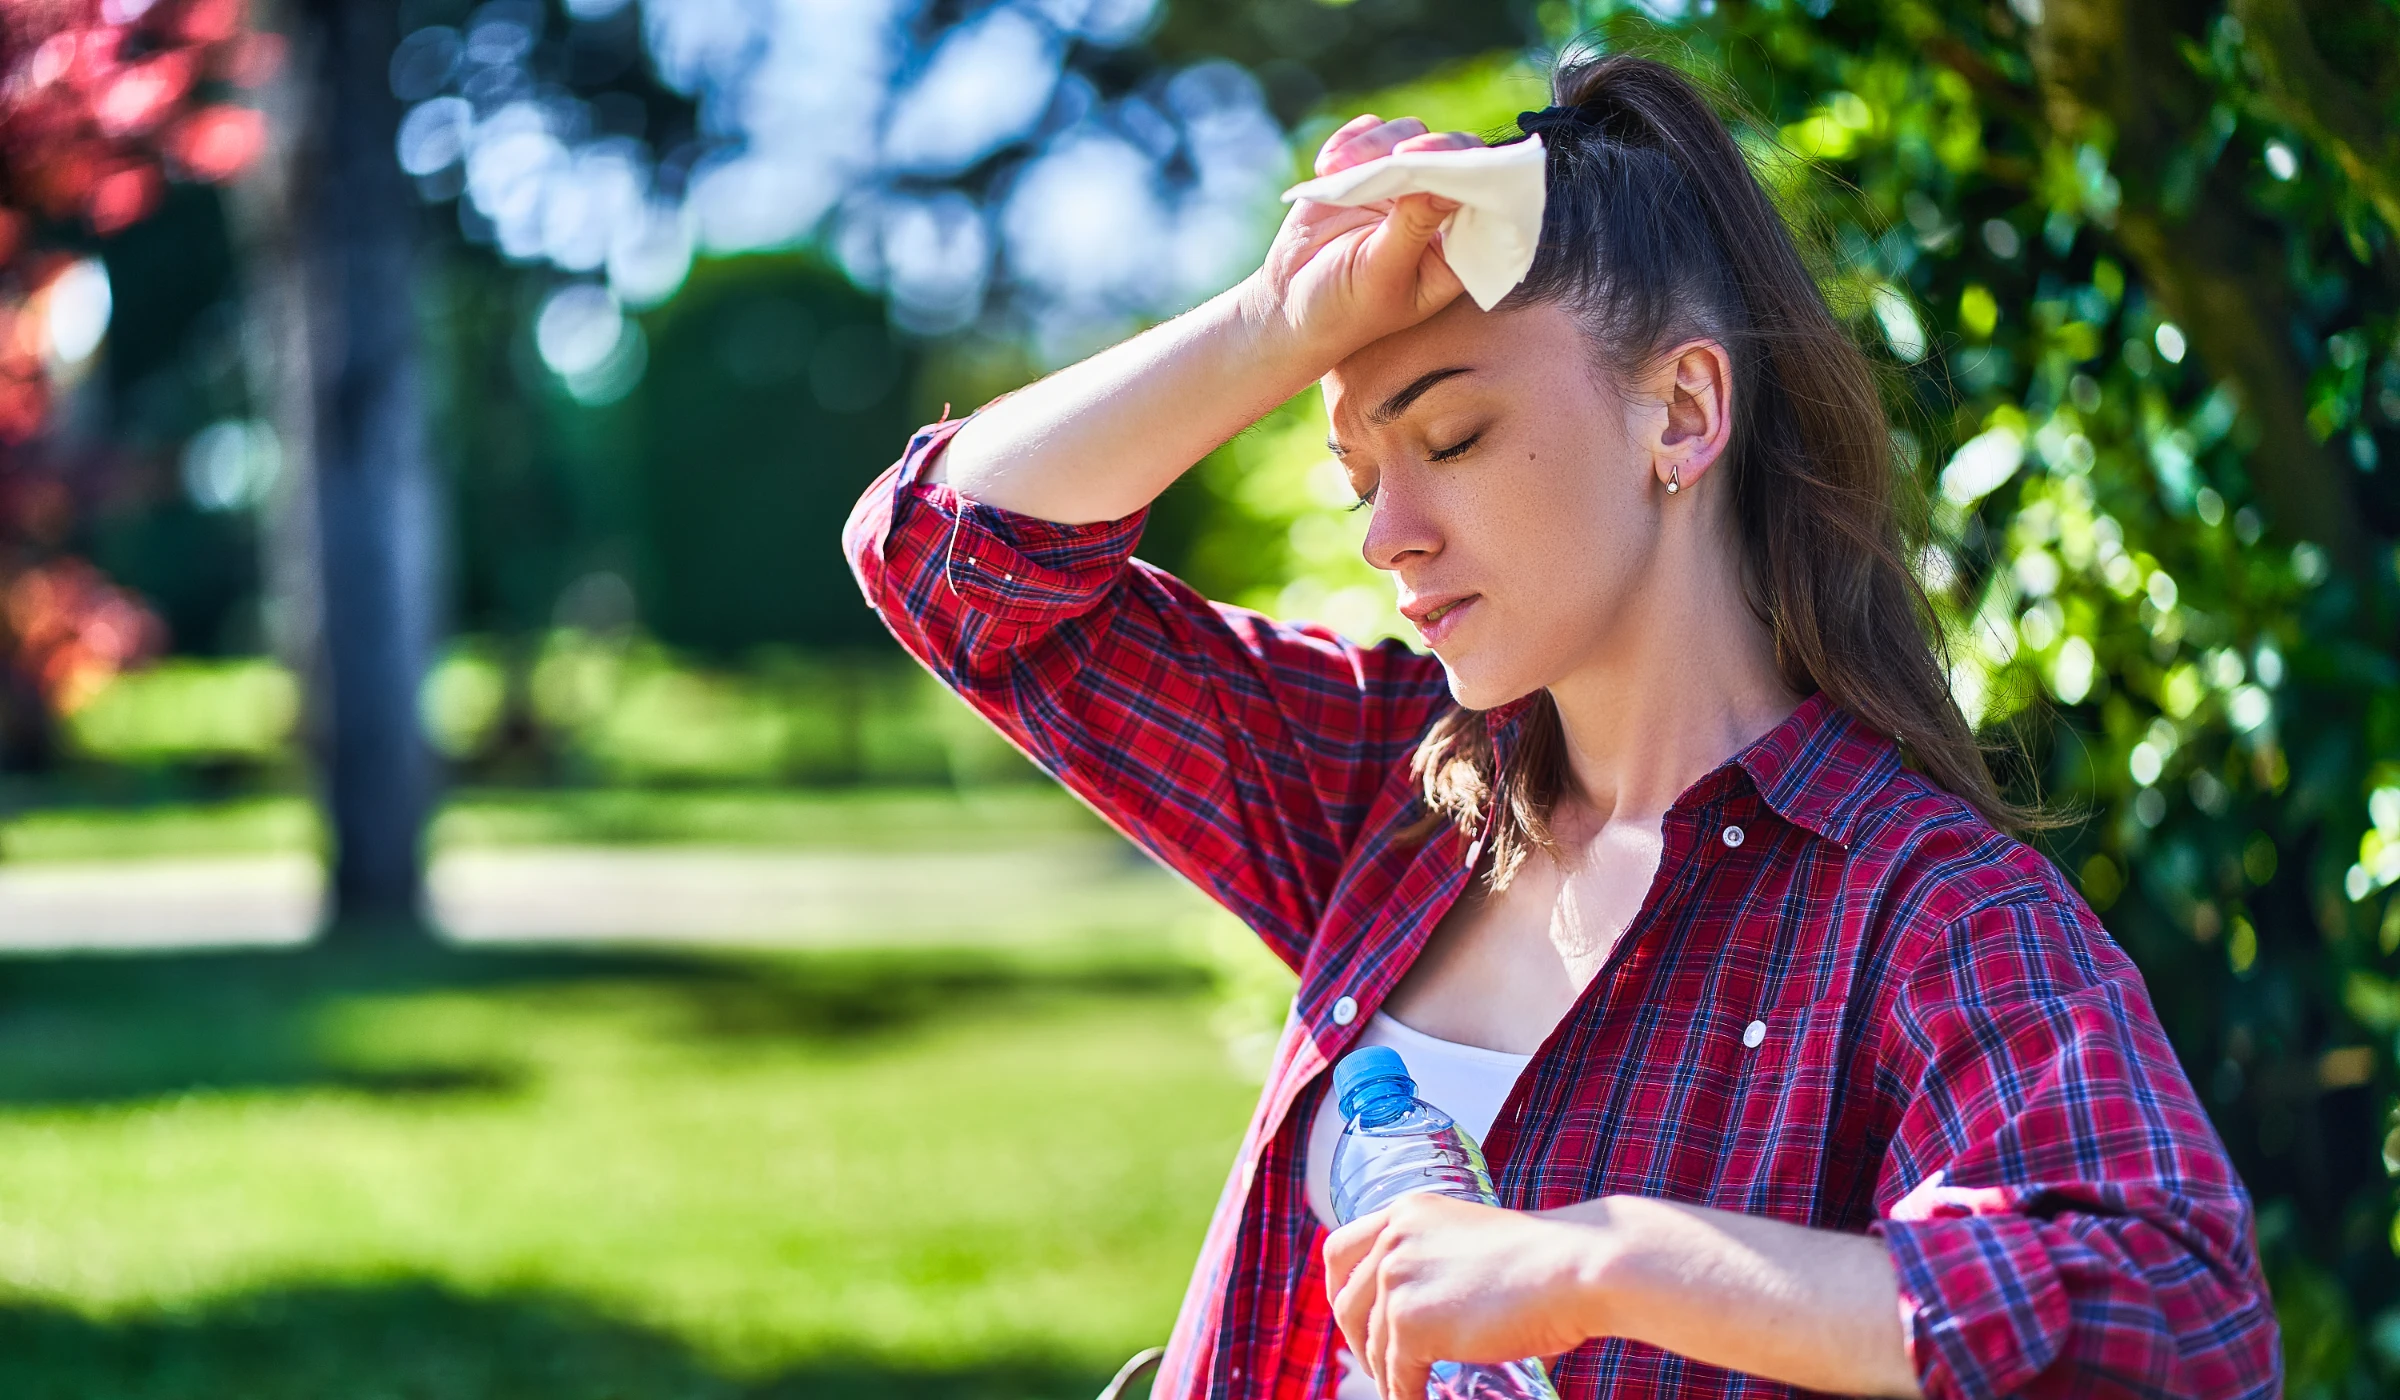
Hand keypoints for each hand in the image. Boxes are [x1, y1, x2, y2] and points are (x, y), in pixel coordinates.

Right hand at [1242, 115, 1484, 363]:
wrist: (1289, 306)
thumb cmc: (1343, 309)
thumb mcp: (1380, 276)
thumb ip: (1413, 228)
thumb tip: (1445, 183)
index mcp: (1457, 246)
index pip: (1484, 196)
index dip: (1472, 172)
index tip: (1442, 165)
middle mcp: (1436, 209)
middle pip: (1452, 153)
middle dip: (1428, 148)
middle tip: (1400, 152)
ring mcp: (1401, 185)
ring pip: (1408, 134)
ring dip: (1377, 144)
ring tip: (1337, 169)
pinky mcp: (1365, 167)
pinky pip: (1370, 132)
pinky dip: (1350, 141)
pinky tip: (1327, 168)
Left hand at [1324, 1193, 1607, 1399]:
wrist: (1575, 1268)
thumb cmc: (1546, 1260)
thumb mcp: (1475, 1241)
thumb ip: (1441, 1261)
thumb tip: (1432, 1309)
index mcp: (1407, 1211)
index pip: (1340, 1249)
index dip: (1340, 1289)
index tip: (1353, 1317)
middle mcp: (1393, 1238)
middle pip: (1347, 1302)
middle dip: (1359, 1341)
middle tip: (1381, 1366)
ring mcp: (1397, 1279)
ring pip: (1374, 1345)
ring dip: (1387, 1376)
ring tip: (1406, 1389)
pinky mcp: (1410, 1323)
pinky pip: (1396, 1374)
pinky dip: (1404, 1395)